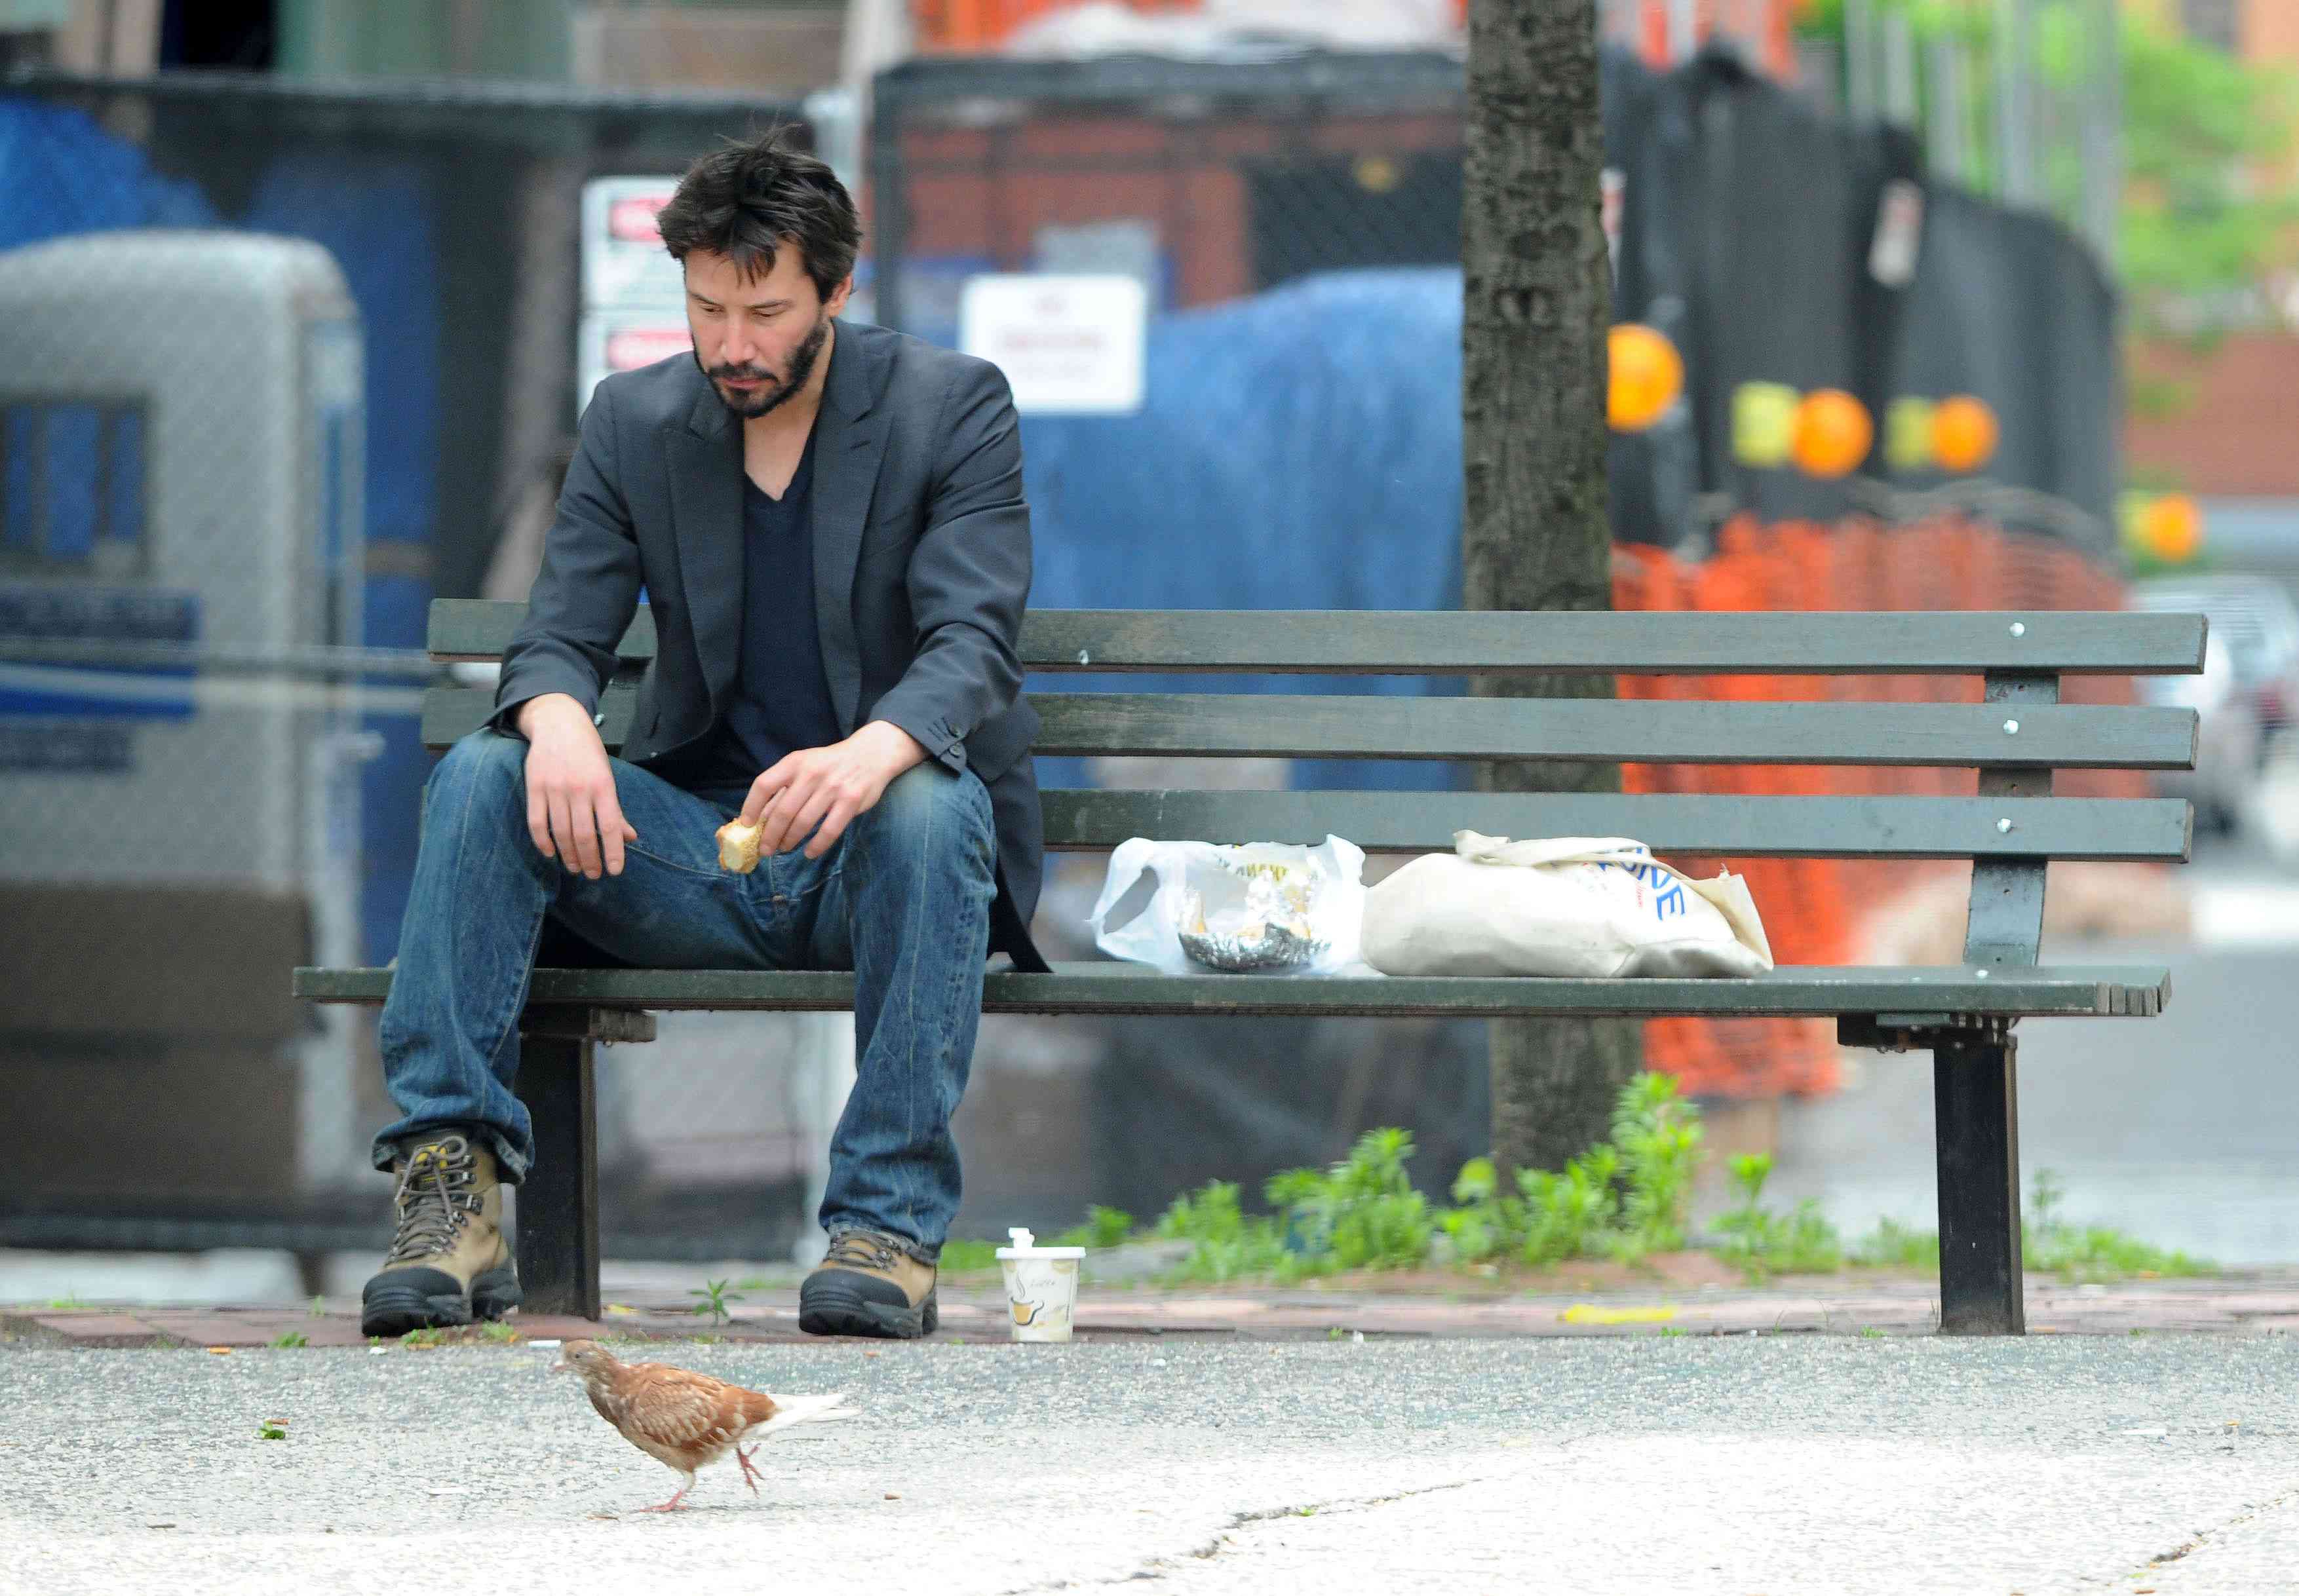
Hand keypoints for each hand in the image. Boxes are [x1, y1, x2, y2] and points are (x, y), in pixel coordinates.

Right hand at [516, 693, 636, 877]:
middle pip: (584, 835)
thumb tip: (630, 838)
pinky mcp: (534, 787)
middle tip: (592, 874)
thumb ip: (616, 809)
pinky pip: (537, 822)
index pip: (610, 826)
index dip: (613, 851)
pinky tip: (551, 853)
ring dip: (568, 855)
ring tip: (575, 868)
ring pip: (560, 832)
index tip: (614, 871)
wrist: (558, 723)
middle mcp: (579, 788)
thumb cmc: (588, 753)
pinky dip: (543, 842)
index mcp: (603, 785)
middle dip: (590, 860)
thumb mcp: (607, 776)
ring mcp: (554, 788)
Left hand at [742, 721, 928, 859]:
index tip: (747, 825)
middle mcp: (812, 773)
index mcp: (795, 762)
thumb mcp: (805, 767)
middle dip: (770, 835)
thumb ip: (784, 789)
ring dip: (790, 841)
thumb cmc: (830, 764)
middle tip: (765, 849)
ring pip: (803, 822)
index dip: (751, 806)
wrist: (871, 754)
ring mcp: (833, 788)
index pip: (764, 785)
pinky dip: (816, 845)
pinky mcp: (851, 802)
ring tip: (785, 849)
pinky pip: (829, 830)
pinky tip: (809, 853)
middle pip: (782, 811)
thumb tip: (760, 818)